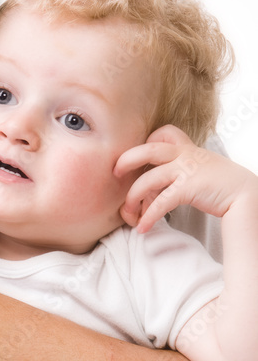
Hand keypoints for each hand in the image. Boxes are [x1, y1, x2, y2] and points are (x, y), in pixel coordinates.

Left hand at [116, 124, 257, 231]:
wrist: (245, 194)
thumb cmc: (221, 185)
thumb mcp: (200, 168)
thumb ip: (179, 171)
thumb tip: (154, 193)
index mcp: (188, 148)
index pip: (164, 132)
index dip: (148, 140)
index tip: (140, 157)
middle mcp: (185, 155)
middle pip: (147, 150)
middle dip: (126, 160)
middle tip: (115, 172)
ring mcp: (186, 170)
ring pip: (148, 180)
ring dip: (132, 198)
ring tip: (127, 213)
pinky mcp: (188, 187)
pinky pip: (160, 202)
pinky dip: (148, 217)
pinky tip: (142, 228)